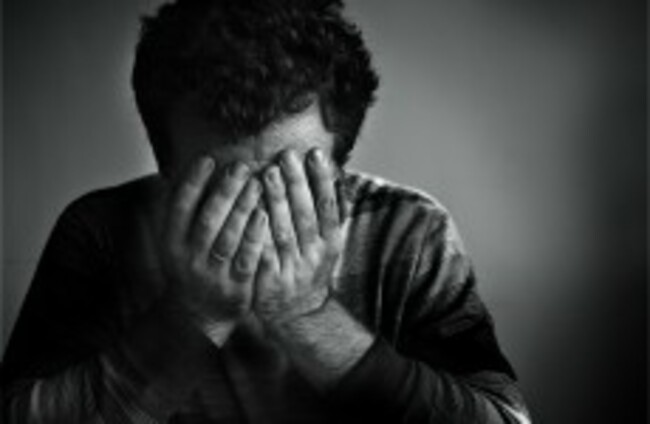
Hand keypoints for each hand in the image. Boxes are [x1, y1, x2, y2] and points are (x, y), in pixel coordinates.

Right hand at [160, 156, 266, 339]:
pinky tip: (265, 213)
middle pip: (208, 219)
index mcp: (171, 244)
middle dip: (224, 190)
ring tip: (257, 182)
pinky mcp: (236, 288)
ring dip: (243, 207)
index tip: (208, 158)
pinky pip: (247, 258)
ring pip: (228, 237)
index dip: (193, 182)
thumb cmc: (192, 267)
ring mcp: (212, 275)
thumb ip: (186, 212)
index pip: (179, 207)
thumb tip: (196, 169)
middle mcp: (188, 259)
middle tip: (241, 166)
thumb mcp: (178, 242)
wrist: (197, 316)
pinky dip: (255, 236)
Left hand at [254, 148, 343, 325]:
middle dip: (296, 183)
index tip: (315, 153)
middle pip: (306, 214)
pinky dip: (258, 229)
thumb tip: (343, 178)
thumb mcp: (329, 244)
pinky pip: (264, 250)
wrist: (297, 312)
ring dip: (276, 200)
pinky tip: (249, 208)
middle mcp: (315, 255)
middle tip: (286, 155)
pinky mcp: (271, 279)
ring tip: (266, 172)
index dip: (323, 180)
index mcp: (331, 243)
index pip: (329, 206)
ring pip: (284, 229)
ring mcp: (293, 268)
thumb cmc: (310, 267)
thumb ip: (335, 213)